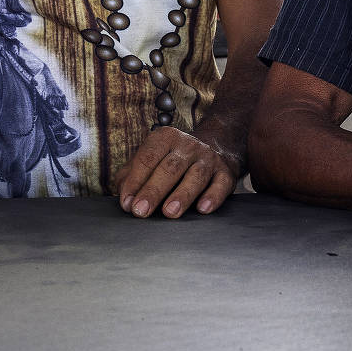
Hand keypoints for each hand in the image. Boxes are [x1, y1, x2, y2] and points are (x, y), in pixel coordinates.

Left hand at [116, 128, 239, 218]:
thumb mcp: (150, 159)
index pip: (147, 158)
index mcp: (165, 138)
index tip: (127, 203)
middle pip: (169, 168)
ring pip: (195, 176)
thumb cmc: (172, 160)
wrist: (215, 148)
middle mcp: (188, 145)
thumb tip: (125, 200)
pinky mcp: (226, 173)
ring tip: (170, 212)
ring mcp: (208, 158)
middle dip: (154, 190)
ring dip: (182, 194)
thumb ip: (131, 176)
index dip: (135, 181)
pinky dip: (213, 197)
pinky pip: (221, 184)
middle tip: (141, 211)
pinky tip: (202, 208)